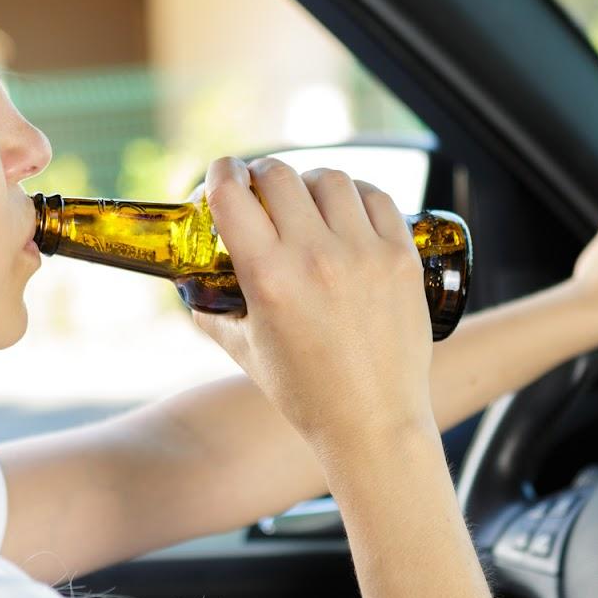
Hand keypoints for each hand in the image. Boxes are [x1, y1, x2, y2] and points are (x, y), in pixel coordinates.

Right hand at [191, 156, 435, 463]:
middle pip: (280, 175)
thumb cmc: (307, 396)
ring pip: (330, 179)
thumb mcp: (245, 353)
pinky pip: (378, 198)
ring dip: (311, 182)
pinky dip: (357, 195)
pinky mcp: (402, 258)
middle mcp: (315, 257)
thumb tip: (196, 287)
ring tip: (310, 202)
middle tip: (264, 190)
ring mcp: (364, 254)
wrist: (374, 425)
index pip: (233, 193)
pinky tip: (349, 210)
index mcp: (269, 278)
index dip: (221, 172)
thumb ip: (214, 314)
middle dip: (263, 176)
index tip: (224, 174)